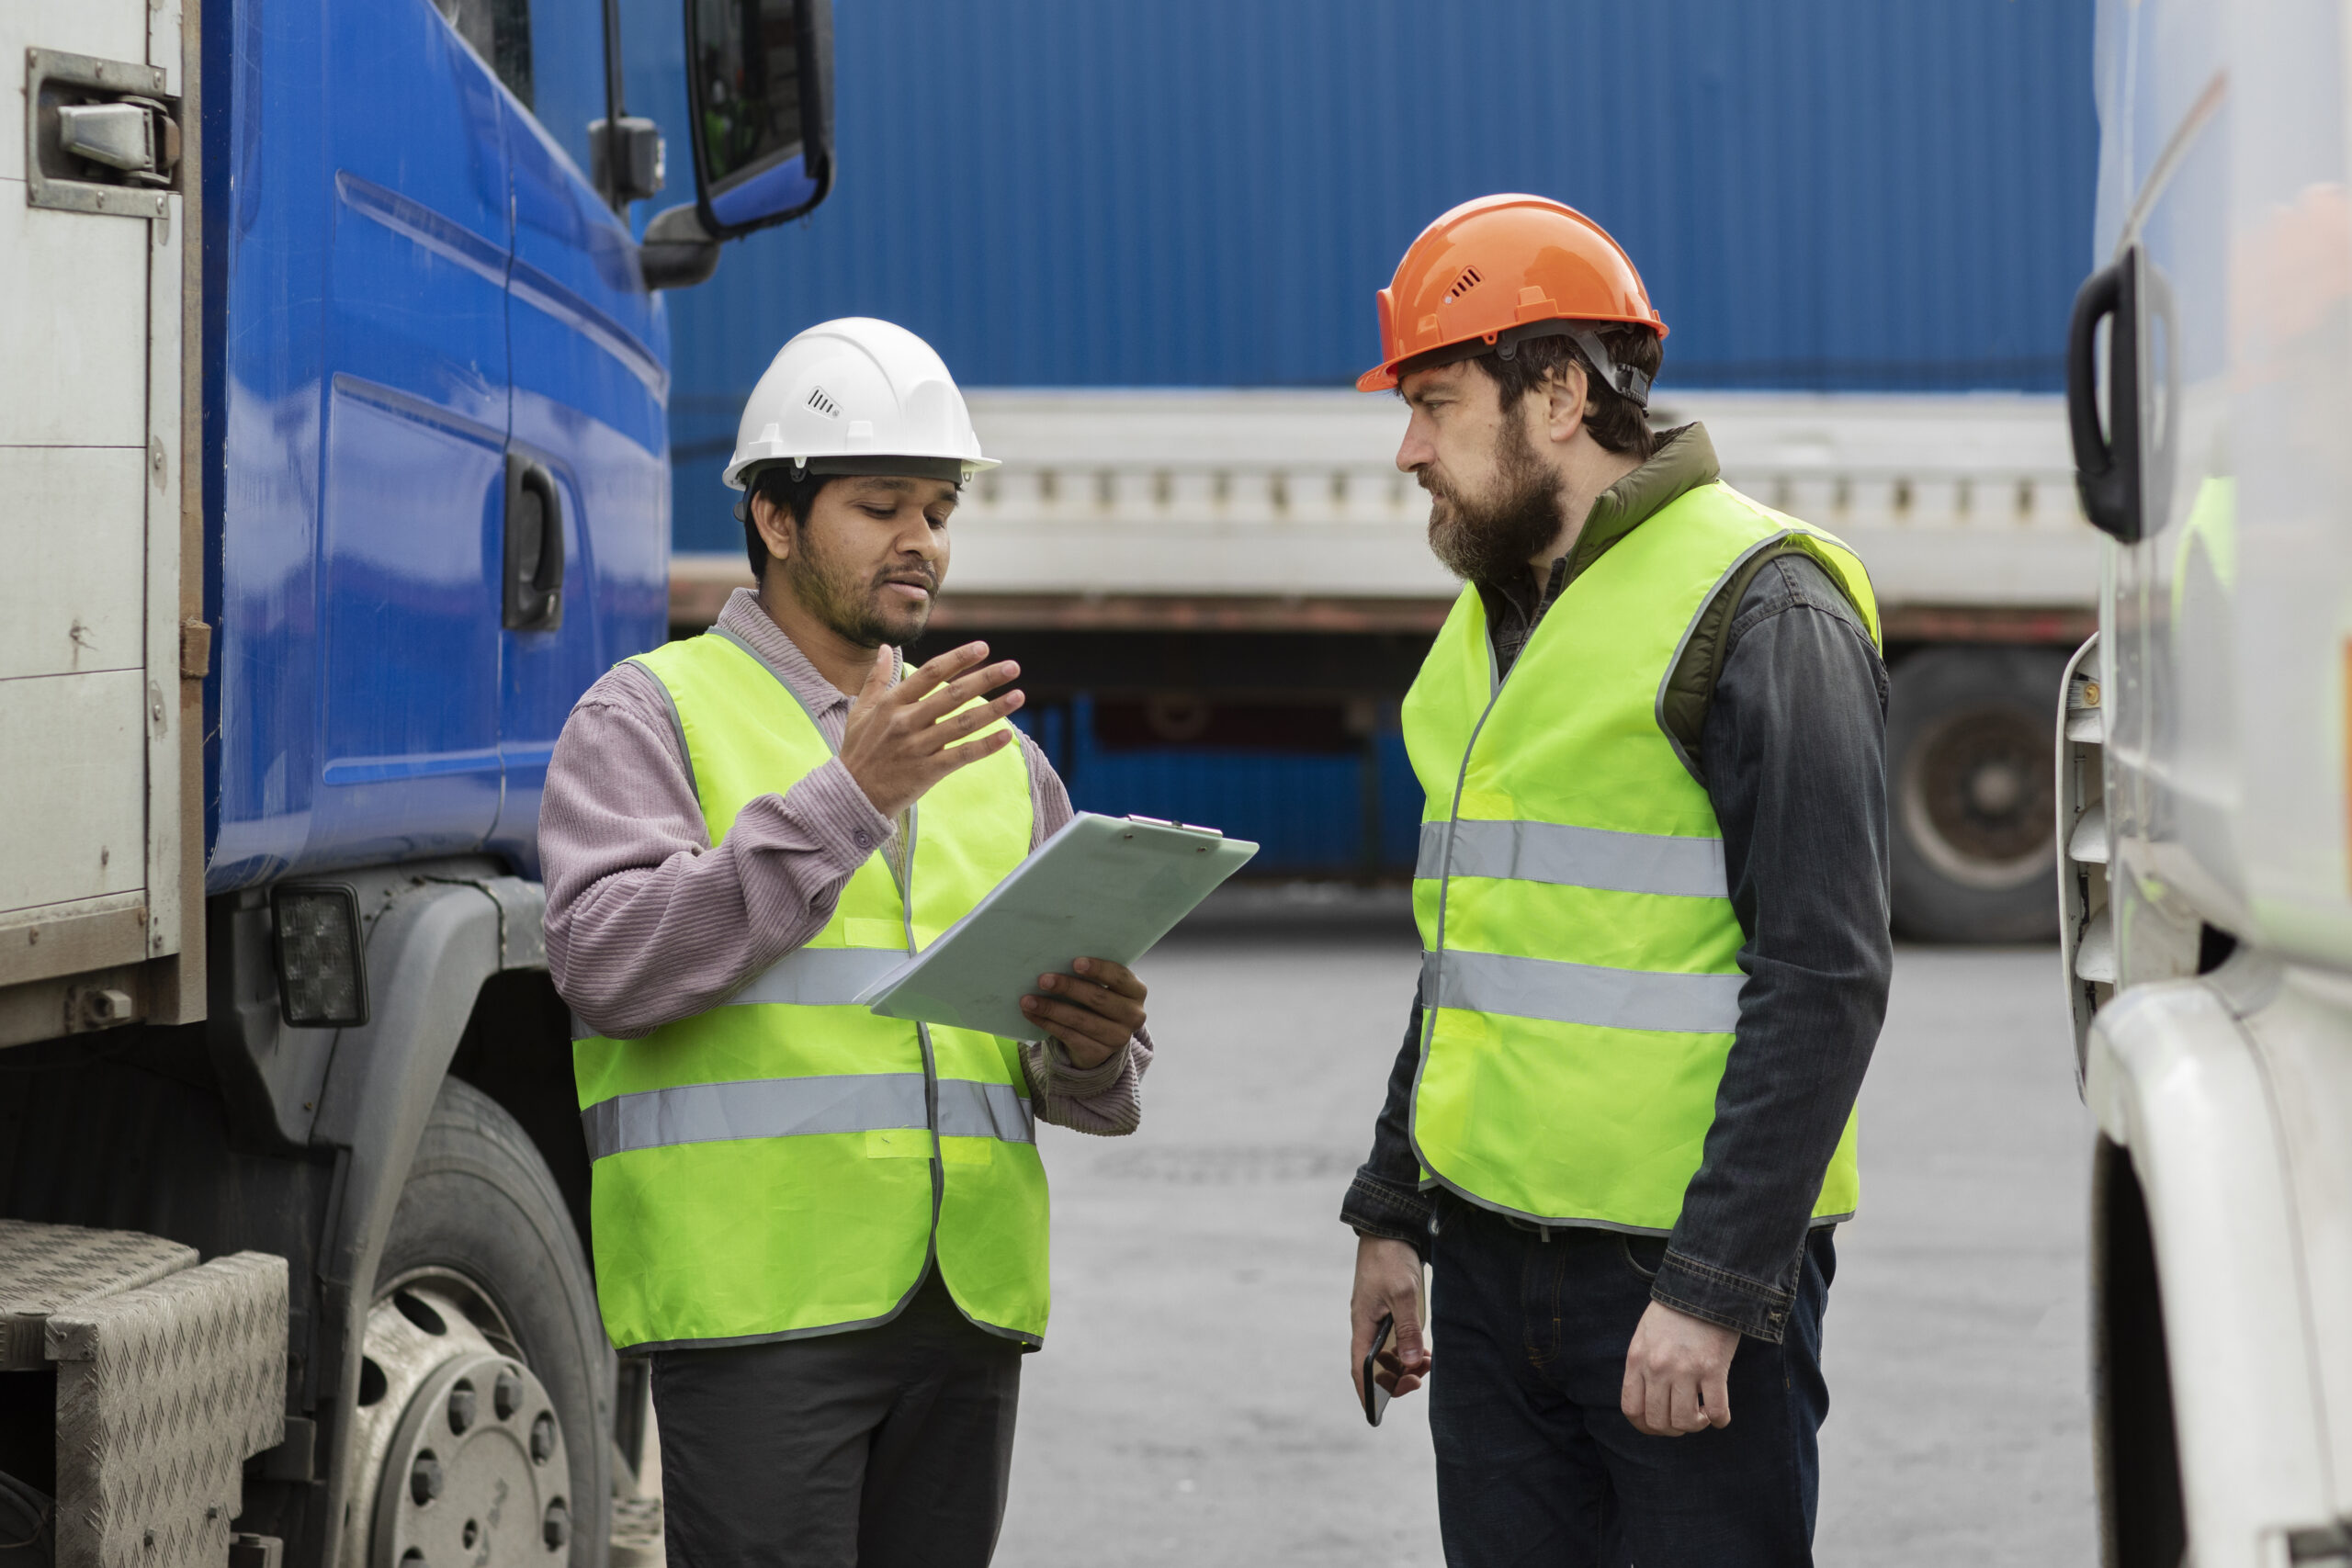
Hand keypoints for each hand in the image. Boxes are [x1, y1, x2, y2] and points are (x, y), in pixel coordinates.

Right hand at [839, 642, 1024, 818]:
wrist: (852, 796)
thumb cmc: (858, 751)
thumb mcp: (860, 711)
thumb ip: (876, 679)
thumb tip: (884, 647)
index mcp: (892, 703)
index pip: (931, 673)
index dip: (958, 659)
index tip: (983, 648)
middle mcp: (907, 721)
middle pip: (953, 694)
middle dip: (985, 678)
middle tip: (1013, 666)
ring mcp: (918, 747)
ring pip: (963, 723)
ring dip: (994, 709)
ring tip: (1018, 696)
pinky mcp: (927, 771)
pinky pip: (962, 755)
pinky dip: (986, 746)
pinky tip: (1007, 735)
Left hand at [1018, 957, 1144, 1068]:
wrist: (1101, 1039)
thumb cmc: (1098, 1002)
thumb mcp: (1104, 987)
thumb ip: (1091, 975)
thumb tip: (1056, 959)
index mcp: (1137, 991)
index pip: (1119, 977)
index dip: (1098, 969)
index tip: (1074, 962)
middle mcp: (1133, 1016)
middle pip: (1098, 999)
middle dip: (1068, 988)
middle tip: (1042, 979)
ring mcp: (1118, 1038)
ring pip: (1080, 1020)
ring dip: (1051, 1008)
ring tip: (1027, 1000)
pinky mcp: (1099, 1053)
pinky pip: (1069, 1036)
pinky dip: (1047, 1023)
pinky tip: (1031, 1014)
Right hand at [1350, 1236, 1429, 1404]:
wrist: (1389, 1227)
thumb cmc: (1391, 1258)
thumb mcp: (1402, 1293)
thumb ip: (1407, 1328)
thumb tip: (1411, 1361)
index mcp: (1363, 1323)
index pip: (1358, 1368)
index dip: (1366, 1392)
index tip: (1375, 1413)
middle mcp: (1366, 1324)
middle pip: (1374, 1365)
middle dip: (1394, 1380)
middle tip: (1418, 1381)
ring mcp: (1377, 1317)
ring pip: (1387, 1354)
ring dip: (1405, 1365)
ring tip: (1427, 1365)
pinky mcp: (1389, 1310)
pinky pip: (1396, 1339)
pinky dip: (1410, 1350)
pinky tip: (1426, 1352)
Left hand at [1621, 1299, 1739, 1435]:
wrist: (1703, 1285)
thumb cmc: (1674, 1310)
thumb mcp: (1645, 1335)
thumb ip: (1643, 1364)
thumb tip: (1650, 1398)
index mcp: (1637, 1359)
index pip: (1632, 1409)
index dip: (1645, 1426)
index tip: (1660, 1426)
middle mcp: (1657, 1368)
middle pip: (1658, 1422)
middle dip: (1672, 1430)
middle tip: (1685, 1419)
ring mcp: (1684, 1370)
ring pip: (1685, 1422)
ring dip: (1695, 1425)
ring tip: (1701, 1414)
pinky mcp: (1713, 1369)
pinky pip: (1716, 1411)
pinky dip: (1719, 1420)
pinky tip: (1720, 1416)